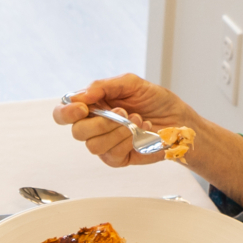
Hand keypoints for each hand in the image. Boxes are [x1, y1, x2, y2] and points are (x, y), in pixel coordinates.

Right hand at [53, 75, 202, 167]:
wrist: (179, 120)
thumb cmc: (157, 102)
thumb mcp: (132, 83)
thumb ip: (104, 86)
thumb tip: (81, 94)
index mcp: (93, 106)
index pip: (63, 113)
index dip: (66, 112)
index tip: (82, 108)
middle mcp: (95, 126)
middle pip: (77, 132)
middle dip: (100, 122)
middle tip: (121, 113)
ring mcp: (105, 144)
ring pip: (93, 146)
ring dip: (118, 132)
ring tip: (136, 121)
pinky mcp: (117, 158)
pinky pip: (111, 155)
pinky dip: (128, 141)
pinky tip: (140, 133)